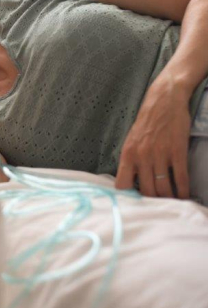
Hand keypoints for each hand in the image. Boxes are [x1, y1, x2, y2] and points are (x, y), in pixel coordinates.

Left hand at [115, 74, 191, 198]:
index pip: (122, 184)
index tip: (136, 201)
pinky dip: (183, 191)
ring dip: (169, 199)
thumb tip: (132, 182)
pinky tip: (185, 196)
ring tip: (172, 203)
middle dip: (153, 201)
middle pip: (146, 191)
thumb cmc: (147, 122)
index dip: (129, 196)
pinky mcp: (177, 151)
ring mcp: (160, 155)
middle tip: (158, 206)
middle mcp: (142, 157)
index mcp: (128, 154)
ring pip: (163, 188)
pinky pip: (180, 178)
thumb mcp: (131, 141)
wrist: (164, 101)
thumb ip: (131, 160)